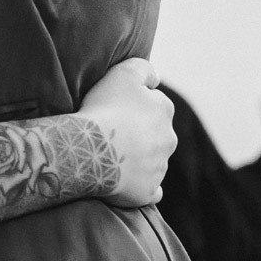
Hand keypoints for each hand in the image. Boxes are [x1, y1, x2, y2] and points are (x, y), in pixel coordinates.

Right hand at [77, 57, 175, 206]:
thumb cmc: (105, 109)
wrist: (92, 150)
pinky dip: (143, 185)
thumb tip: (156, 77)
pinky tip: (130, 181)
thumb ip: (144, 69)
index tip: (116, 108)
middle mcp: (168, 140)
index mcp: (165, 111)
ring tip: (112, 155)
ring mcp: (159, 168)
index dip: (134, 105)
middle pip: (156, 134)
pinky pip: (150, 190)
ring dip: (139, 158)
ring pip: (153, 161)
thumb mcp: (123, 73)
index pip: (154, 104)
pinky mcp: (147, 191)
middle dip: (141, 133)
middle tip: (113, 133)